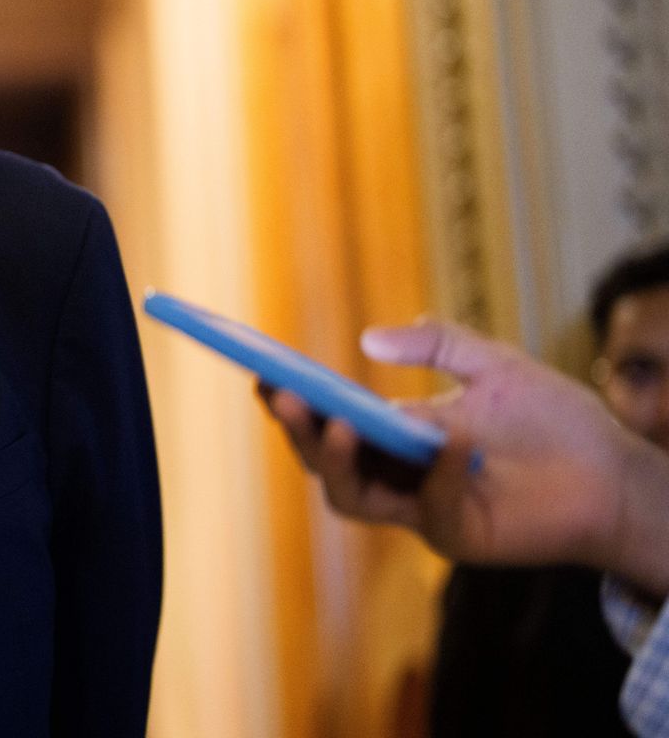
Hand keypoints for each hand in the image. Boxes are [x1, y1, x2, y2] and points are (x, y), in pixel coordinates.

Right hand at [262, 318, 668, 594]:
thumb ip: (438, 343)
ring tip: (341, 424)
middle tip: (283, 395)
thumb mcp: (493, 364)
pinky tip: (457, 441)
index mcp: (396, 434)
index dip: (293, 401)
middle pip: (325, 462)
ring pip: (352, 498)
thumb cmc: (556, 421)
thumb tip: (366, 338)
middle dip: (299, 430)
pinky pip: (431, 511)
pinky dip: (439, 475)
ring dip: (339, 462)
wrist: (615, 474)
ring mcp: (422, 510)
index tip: (261, 371)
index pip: (328, 421)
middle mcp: (398, 475)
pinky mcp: (457, 538)